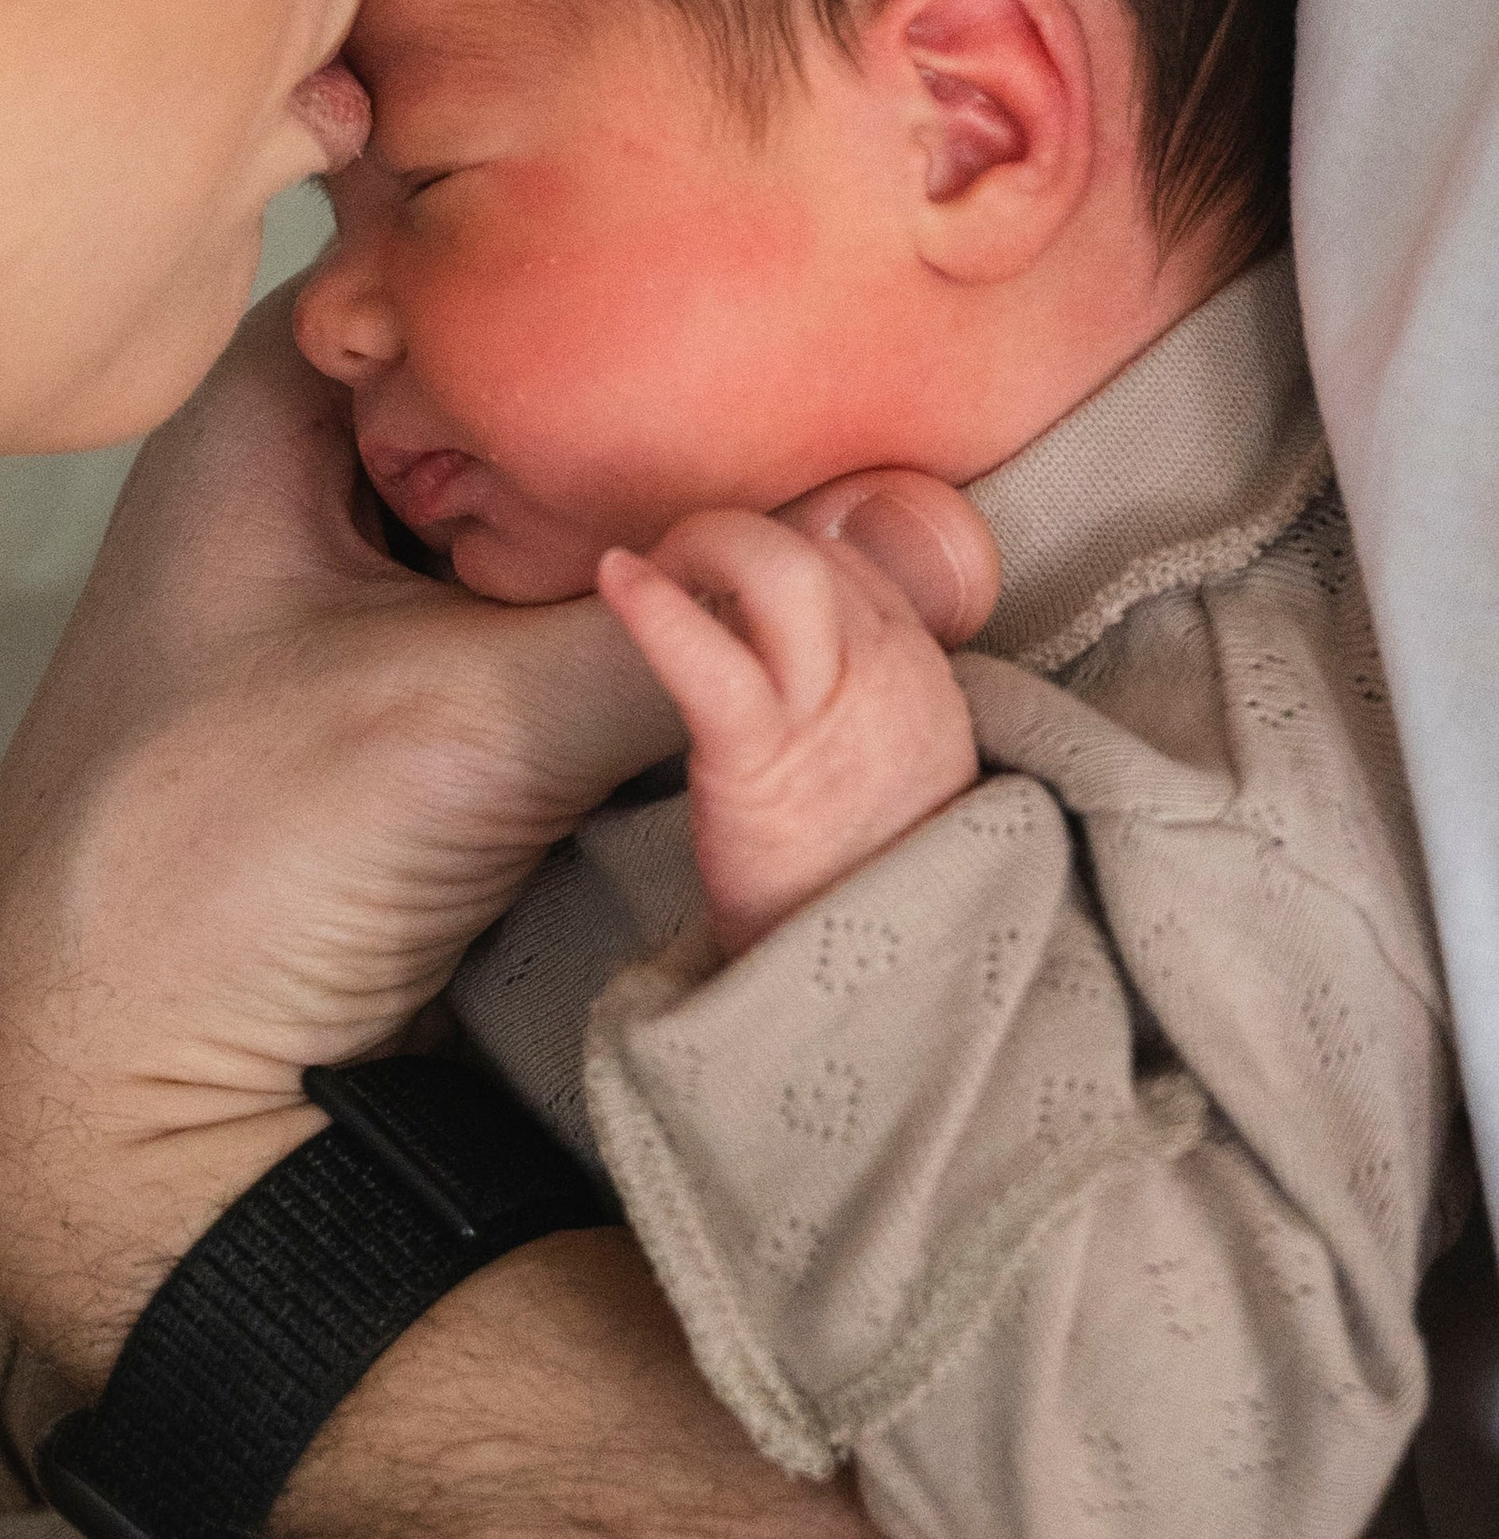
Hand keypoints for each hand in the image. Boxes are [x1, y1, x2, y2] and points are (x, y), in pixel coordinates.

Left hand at [0, 297, 1002, 1384]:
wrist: (116, 1121)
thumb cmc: (217, 873)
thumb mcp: (472, 722)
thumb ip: (694, 631)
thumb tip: (921, 538)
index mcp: (262, 416)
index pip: (450, 263)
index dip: (590, 247)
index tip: (749, 248)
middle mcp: (303, 483)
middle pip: (514, 389)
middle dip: (656, 395)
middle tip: (831, 366)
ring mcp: (354, 600)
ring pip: (543, 514)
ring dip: (661, 522)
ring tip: (834, 471)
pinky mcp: (407, 712)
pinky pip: (546, 620)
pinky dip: (637, 618)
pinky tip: (753, 601)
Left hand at [598, 508, 979, 955]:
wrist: (880, 1003)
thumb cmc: (863, 899)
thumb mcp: (892, 786)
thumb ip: (857, 712)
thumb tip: (782, 666)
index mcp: (921, 678)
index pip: (848, 560)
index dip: (777, 552)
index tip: (722, 577)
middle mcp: (891, 674)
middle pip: (810, 546)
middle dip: (731, 535)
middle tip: (670, 566)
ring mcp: (835, 710)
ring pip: (776, 567)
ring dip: (699, 546)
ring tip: (644, 571)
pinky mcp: (767, 760)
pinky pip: (712, 656)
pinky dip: (654, 608)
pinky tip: (617, 581)